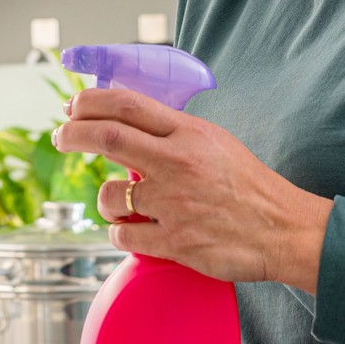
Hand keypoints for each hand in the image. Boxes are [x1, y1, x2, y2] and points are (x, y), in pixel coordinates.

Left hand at [52, 87, 334, 292]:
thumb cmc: (249, 185)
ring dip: (103, 200)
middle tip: (60, 137)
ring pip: (109, 195)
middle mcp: (177, 163)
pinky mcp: (175, 242)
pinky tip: (131, 233)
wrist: (284, 230)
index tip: (72, 106)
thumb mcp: (214, 142)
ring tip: (116, 203)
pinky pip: (123, 237)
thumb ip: (173, 133)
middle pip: (105, 137)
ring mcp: (173, 204)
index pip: (126, 104)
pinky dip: (119, 235)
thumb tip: (128, 122)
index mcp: (188, 133)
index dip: (89, 101)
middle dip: (71, 134)